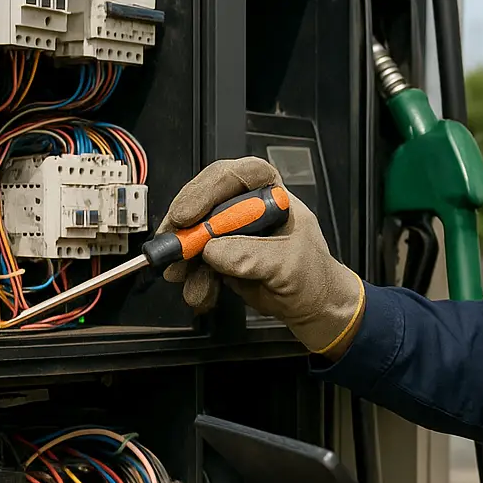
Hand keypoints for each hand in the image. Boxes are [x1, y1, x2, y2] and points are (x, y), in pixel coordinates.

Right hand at [158, 156, 364, 356]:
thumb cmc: (313, 276)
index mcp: (271, 195)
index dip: (208, 188)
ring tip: (180, 277)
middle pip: (207, 200)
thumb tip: (212, 251)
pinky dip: (192, 277)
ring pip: (195, 232)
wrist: (312, 306)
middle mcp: (248, 206)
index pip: (238, 175)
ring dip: (183, 256)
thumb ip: (252, 256)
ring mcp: (232, 230)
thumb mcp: (288, 264)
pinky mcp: (221, 254)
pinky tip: (198, 293)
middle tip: (170, 243)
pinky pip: (196, 260)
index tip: (189, 214)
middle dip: (184, 223)